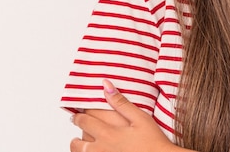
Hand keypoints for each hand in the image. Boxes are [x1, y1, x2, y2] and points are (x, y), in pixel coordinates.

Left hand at [70, 79, 185, 151]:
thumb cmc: (153, 141)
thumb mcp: (140, 118)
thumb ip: (121, 102)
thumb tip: (106, 86)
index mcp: (108, 133)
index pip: (85, 121)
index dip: (78, 115)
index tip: (77, 113)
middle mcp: (101, 148)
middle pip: (77, 141)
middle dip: (76, 132)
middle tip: (76, 123)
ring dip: (78, 147)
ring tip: (79, 142)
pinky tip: (93, 151)